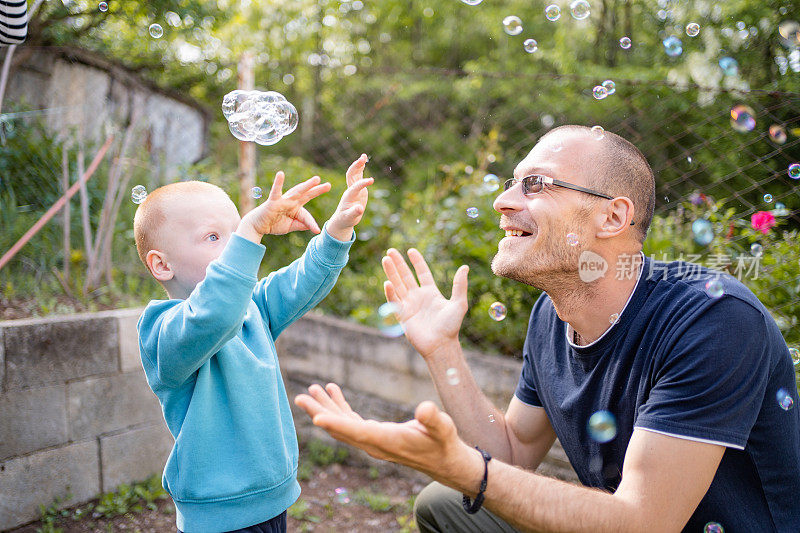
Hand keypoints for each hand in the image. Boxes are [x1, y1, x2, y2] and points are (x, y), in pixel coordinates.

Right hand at [237, 171, 330, 240]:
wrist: (258, 226)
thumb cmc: (273, 224)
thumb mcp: (291, 226)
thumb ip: (303, 225)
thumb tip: (317, 228)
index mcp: (295, 208)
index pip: (307, 215)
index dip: (311, 223)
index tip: (316, 230)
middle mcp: (291, 202)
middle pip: (306, 195)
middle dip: (317, 190)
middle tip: (328, 185)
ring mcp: (282, 201)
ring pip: (296, 192)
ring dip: (307, 186)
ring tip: (316, 179)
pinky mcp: (272, 202)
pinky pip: (275, 191)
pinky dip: (278, 183)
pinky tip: (280, 174)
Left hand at [294, 383, 479, 489]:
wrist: (443, 460)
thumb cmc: (443, 442)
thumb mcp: (443, 428)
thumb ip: (433, 419)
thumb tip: (424, 408)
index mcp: (387, 441)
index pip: (357, 432)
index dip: (337, 424)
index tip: (316, 417)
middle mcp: (374, 444)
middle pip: (341, 429)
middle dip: (320, 412)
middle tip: (300, 397)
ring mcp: (371, 441)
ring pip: (342, 425)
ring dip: (326, 407)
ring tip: (311, 389)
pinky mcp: (373, 435)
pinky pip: (350, 422)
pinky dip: (340, 407)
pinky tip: (333, 391)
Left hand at [326, 154, 372, 240]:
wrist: (342, 219)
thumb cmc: (345, 220)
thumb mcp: (349, 218)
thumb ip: (354, 213)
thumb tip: (360, 208)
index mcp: (349, 196)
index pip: (355, 187)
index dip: (363, 183)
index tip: (371, 180)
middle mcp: (350, 190)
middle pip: (352, 175)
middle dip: (357, 167)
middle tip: (363, 158)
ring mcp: (353, 188)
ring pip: (354, 174)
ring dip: (359, 165)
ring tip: (364, 156)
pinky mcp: (357, 189)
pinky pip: (358, 176)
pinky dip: (361, 169)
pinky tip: (364, 162)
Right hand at [382, 248, 468, 357]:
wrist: (441, 345)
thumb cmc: (451, 326)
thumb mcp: (459, 304)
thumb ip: (460, 285)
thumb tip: (464, 267)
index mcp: (431, 292)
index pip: (422, 273)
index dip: (417, 262)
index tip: (411, 250)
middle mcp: (418, 297)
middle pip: (406, 276)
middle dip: (398, 264)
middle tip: (391, 251)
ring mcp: (409, 305)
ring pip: (398, 285)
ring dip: (391, 273)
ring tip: (386, 260)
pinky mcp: (402, 316)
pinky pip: (394, 301)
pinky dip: (390, 292)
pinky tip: (388, 282)